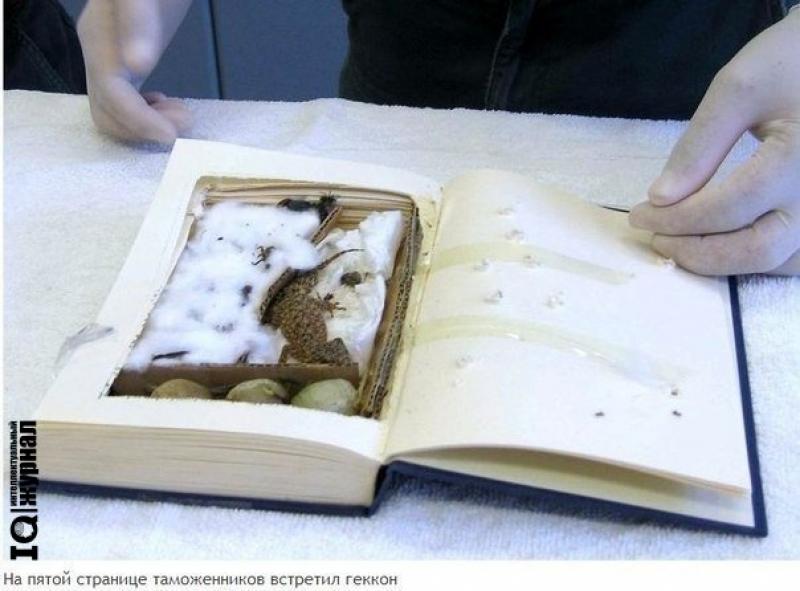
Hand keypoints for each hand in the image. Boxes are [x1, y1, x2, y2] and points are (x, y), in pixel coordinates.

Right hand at [78, 0, 192, 143]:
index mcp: (99, 39)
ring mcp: (104, 58)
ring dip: (145, 125)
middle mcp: (95, 52)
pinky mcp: (119, 60)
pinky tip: (168, 103)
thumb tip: (137, 66)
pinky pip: (121, 102)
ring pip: (111, 113)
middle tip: (185, 119)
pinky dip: (144, 114)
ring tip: (181, 113)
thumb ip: (138, 23)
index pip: (110, 96)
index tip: (173, 134)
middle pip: (105, 113)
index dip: (139, 122)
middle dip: (143, 129)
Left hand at [630, 9, 799, 275]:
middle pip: (755, 250)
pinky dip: (752, 260)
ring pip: (775, 262)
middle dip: (694, 250)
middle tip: (655, 237)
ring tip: (680, 242)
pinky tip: (717, 244)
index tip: (638, 214)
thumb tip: (660, 198)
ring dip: (722, 263)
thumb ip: (698, 146)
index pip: (727, 208)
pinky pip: (792, 259)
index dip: (676, 218)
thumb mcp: (738, 89)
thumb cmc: (788, 62)